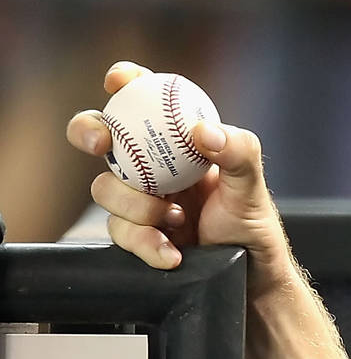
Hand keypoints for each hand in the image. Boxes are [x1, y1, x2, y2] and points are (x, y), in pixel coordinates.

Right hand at [66, 61, 291, 273]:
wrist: (249, 277)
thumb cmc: (253, 226)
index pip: (146, 102)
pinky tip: (172, 253)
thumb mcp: (252, 186)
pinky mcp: (135, 233)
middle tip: (102, 144)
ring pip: (105, 189)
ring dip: (136, 205)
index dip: (126, 83)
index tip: (119, 82)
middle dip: (90, 132)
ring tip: (176, 220)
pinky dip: (145, 243)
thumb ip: (239, 152)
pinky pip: (120, 232)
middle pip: (101, 137)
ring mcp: (139, 199)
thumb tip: (203, 131)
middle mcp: (152, 167)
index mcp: (179, 144)